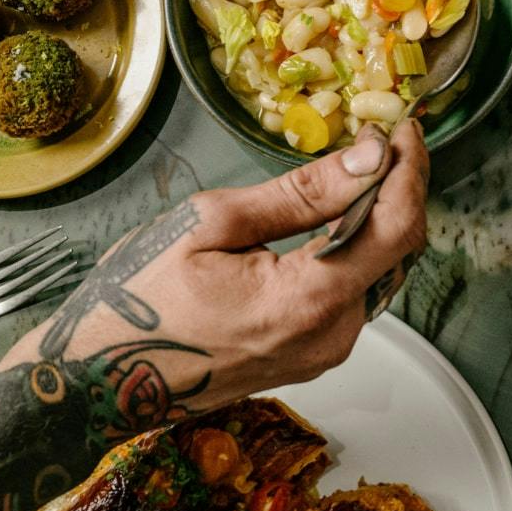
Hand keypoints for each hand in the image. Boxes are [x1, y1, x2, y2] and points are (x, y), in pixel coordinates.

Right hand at [0, 120, 428, 421]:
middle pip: (396, 252)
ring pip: (378, 273)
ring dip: (376, 220)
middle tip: (380, 140)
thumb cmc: (139, 300)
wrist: (101, 380)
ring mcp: (325, 352)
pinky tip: (333, 219)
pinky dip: (353, 251)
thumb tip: (366, 159)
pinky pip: (352, 295)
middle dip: (397, 190)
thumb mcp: (212, 225)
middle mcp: (332, 335)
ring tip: (357, 170)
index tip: (405, 130)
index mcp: (309, 301)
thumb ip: (300, 194)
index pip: (396, 229)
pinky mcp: (313, 357)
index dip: (410, 172)